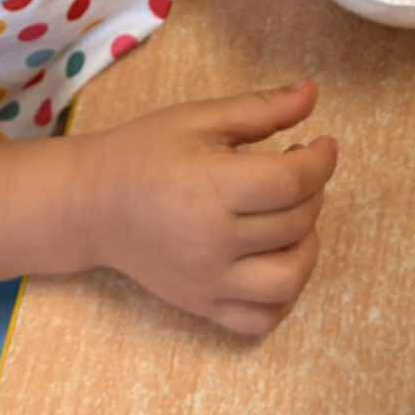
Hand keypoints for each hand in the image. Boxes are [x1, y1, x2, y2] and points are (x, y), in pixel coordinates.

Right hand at [82, 81, 337, 336]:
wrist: (91, 205)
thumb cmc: (145, 154)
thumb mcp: (198, 119)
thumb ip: (260, 109)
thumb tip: (313, 94)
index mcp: (211, 188)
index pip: (293, 181)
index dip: (322, 160)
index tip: (323, 145)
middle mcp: (213, 242)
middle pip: (296, 223)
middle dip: (312, 191)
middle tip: (295, 171)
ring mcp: (208, 282)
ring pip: (289, 280)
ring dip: (308, 246)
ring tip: (293, 219)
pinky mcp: (201, 306)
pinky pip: (260, 320)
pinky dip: (282, 296)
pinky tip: (277, 260)